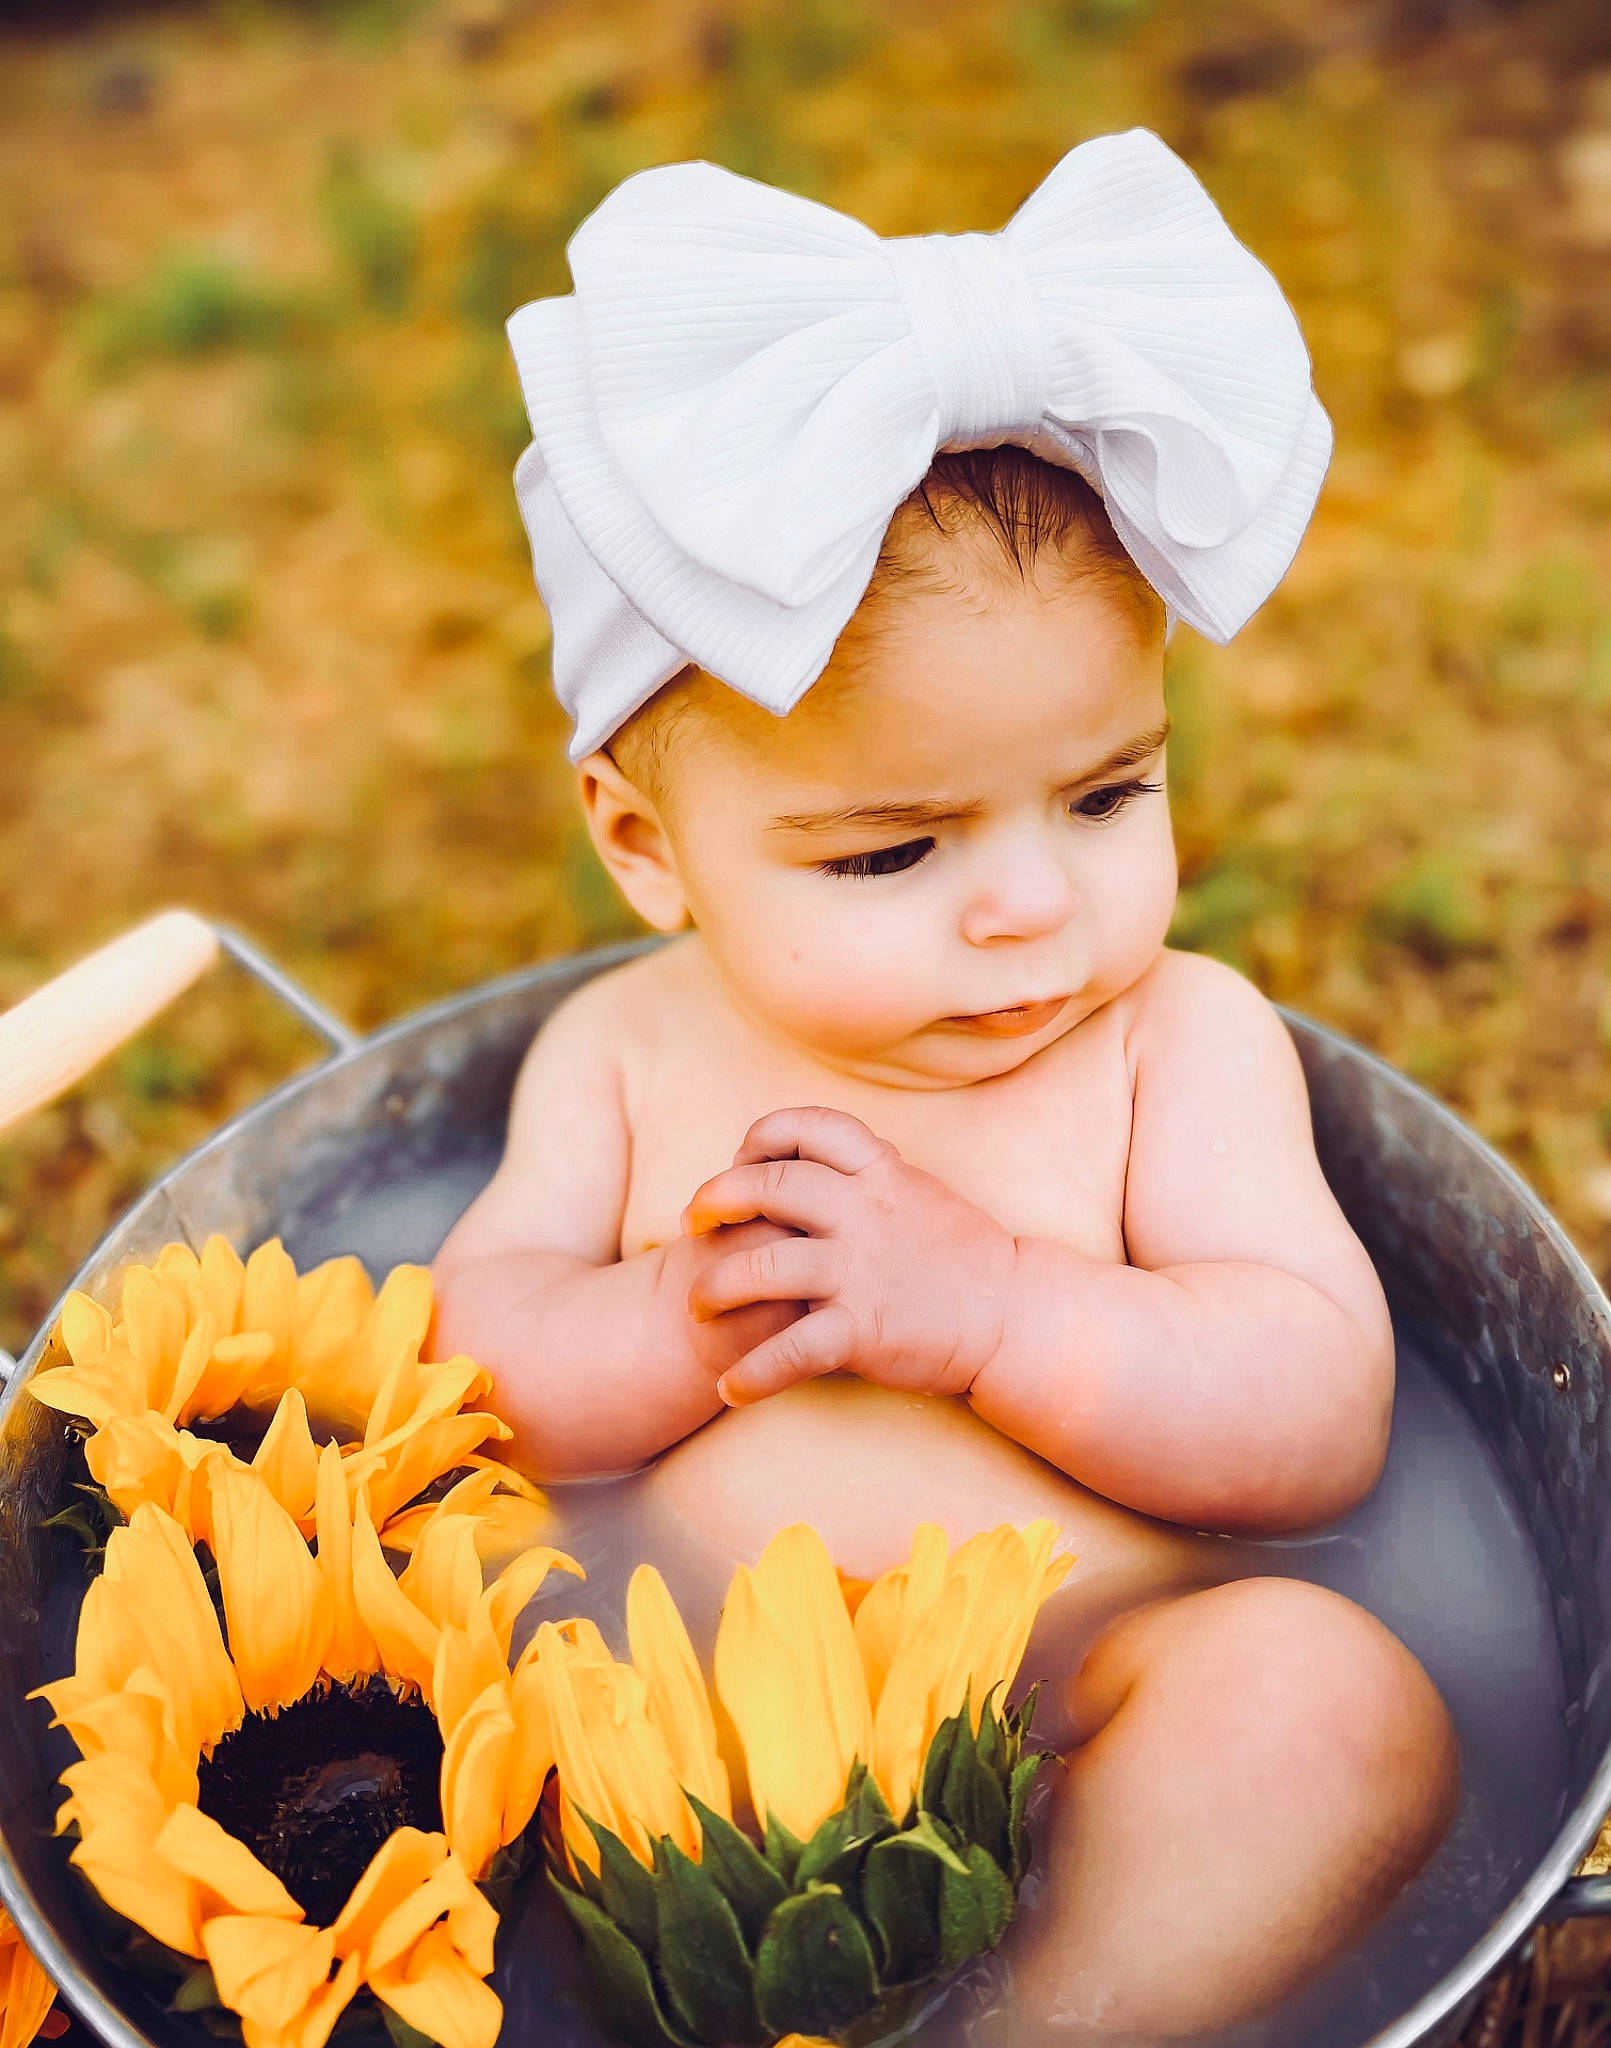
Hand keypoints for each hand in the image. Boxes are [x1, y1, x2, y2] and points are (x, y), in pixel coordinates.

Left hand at [681, 1106, 1019, 1404]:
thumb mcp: (916, 1190)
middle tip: (691, 1223)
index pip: (809, 1126)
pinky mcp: (863, 1330)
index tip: (741, 1159)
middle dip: (714, 1200)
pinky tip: (731, 1388)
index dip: (762, 1136)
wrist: (1016, 1316)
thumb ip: (863, 1172)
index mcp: (880, 1172)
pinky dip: (752, 1374)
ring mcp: (862, 1271)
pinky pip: (790, 1351)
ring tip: (699, 1306)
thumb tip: (808, 1156)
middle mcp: (865, 1213)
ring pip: (761, 1267)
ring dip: (715, 1288)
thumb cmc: (961, 1256)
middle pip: (767, 1185)